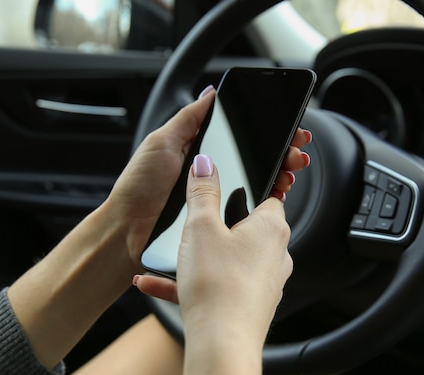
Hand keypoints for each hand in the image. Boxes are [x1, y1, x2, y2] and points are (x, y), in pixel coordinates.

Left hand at [104, 85, 310, 271]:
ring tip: (289, 173)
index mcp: (202, 155)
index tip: (290, 131)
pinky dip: (266, 204)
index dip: (268, 135)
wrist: (126, 231)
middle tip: (296, 153)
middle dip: (282, 155)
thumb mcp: (161, 142)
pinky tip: (276, 195)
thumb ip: (188, 118)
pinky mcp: (217, 223)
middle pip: (257, 163)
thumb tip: (211, 93)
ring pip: (258, 187)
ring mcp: (217, 200)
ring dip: (279, 177)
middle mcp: (213, 176)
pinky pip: (247, 213)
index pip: (242, 140)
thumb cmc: (138, 187)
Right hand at [148, 154, 292, 342]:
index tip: (226, 187)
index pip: (269, 195)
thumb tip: (205, 164)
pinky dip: (193, 283)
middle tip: (187, 229)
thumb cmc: (217, 286)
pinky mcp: (250, 304)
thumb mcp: (201, 227)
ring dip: (195, 258)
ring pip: (226, 259)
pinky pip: (219, 285)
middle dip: (212, 227)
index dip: (247, 187)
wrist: (221, 346)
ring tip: (162, 262)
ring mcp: (265, 282)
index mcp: (272, 229)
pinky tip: (156, 285)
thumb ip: (202, 192)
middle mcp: (276, 255)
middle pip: (244, 228)